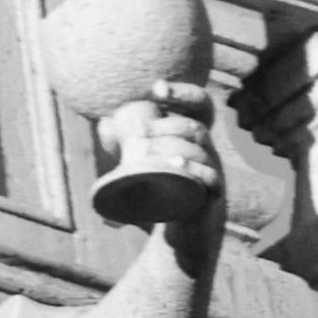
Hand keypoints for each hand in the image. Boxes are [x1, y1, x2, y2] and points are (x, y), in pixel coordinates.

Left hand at [79, 94, 226, 241]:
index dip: (184, 93)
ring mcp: (213, 173)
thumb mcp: (143, 161)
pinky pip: (211, 179)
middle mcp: (207, 151)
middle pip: (195, 128)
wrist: (181, 229)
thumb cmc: (162, 188)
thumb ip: (125, 141)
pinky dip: (192, 170)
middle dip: (166, 125)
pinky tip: (174, 166)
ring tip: (146, 148)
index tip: (156, 88)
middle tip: (138, 132)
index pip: (200, 106)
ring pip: (202, 151)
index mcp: (192, 138)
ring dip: (172, 146)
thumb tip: (105, 122)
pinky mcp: (212, 197)